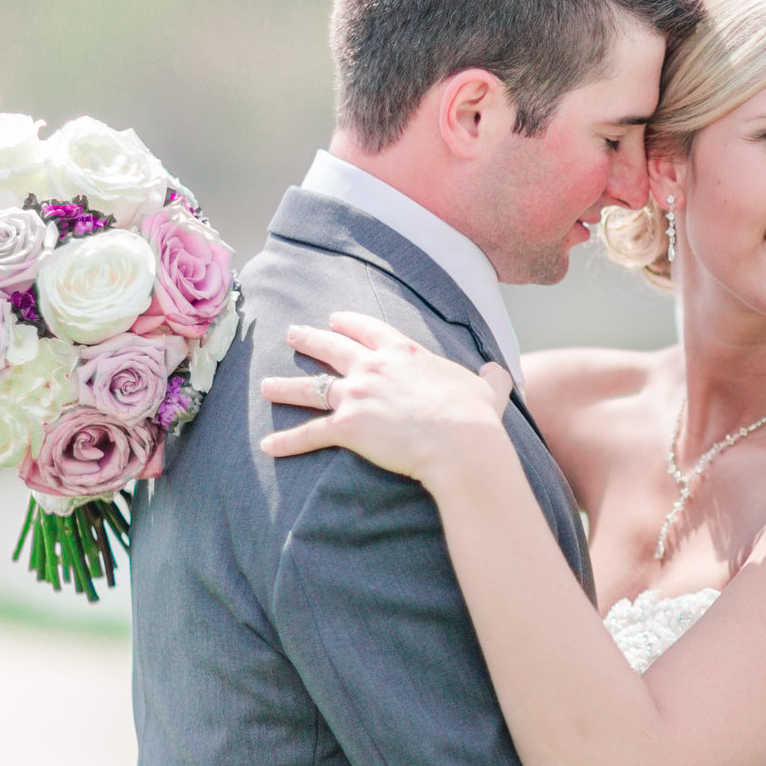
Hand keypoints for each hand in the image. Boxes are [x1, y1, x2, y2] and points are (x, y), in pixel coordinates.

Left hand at [261, 311, 513, 484]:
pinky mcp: (347, 427)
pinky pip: (309, 434)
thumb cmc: (475, 416)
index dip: (349, 323)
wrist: (460, 442)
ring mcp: (357, 396)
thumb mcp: (488, 390)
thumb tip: (500, 373)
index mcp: (405, 352)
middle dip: (309, 340)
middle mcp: (373, 367)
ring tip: (265, 386)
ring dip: (285, 387)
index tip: (335, 319)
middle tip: (292, 334)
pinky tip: (268, 446)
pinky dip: (286, 442)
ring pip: (311, 388)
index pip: (369, 329)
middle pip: (332, 349)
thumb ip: (489, 378)